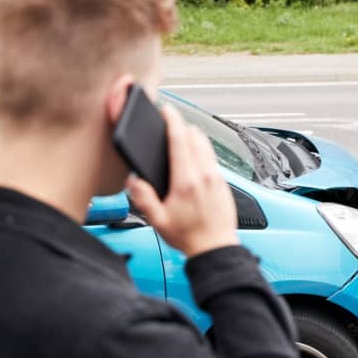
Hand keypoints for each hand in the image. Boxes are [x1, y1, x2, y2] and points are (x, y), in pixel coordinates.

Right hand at [127, 105, 239, 256]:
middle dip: (182, 127)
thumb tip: (134, 180)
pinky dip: (202, 152)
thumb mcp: (158, 221)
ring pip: (206, 145)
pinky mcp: (224, 183)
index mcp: (186, 181)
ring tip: (181, 139)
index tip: (167, 110)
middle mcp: (205, 175)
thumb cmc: (188, 236)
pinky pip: (212, 158)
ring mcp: (217, 178)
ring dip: (193, 138)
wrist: (216, 247)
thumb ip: (143, 199)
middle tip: (170, 126)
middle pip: (195, 137)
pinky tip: (193, 160)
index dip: (172, 121)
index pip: (180, 140)